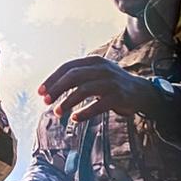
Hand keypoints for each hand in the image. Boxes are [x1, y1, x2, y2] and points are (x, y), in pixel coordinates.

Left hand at [38, 57, 157, 122]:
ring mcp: (111, 82)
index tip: (40, 92)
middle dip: (56, 89)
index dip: (52, 79)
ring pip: (83, 90)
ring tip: (57, 112)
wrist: (140, 92)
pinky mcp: (118, 97)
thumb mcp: (96, 74)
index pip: (68, 67)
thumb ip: (78, 76)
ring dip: (67, 102)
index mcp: (94, 61)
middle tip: (46, 101)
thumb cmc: (112, 84)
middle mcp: (102, 69)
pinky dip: (84, 112)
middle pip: (73, 76)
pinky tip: (75, 118)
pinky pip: (98, 105)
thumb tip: (50, 88)